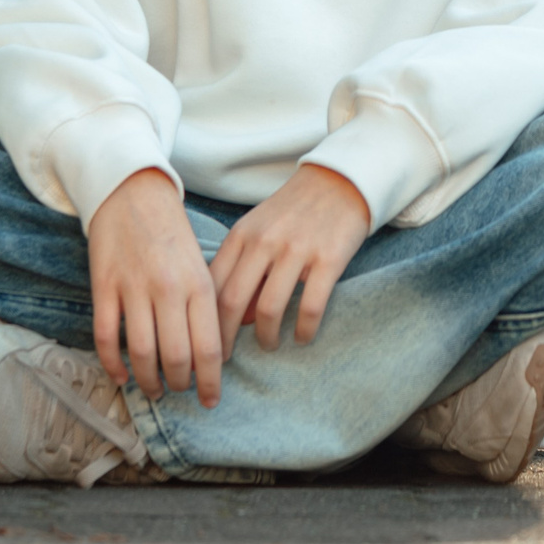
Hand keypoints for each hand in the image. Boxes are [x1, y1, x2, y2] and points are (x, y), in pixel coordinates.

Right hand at [86, 168, 222, 407]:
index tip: (210, 400)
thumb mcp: (202, 265)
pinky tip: (122, 375)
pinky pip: (105, 337)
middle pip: (175, 357)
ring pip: (140, 352)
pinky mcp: (104, 286)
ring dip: (148, 381)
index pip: (209, 347)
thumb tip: (212, 356)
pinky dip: (112, 364)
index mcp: (199, 284)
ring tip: (153, 389)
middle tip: (179, 390)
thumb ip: (208, 307)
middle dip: (178, 384)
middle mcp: (168, 288)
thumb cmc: (173, 234)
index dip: (210, 382)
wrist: (134, 192)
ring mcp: (133, 288)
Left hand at [210, 164, 370, 357]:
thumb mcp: (258, 230)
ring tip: (269, 344)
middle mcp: (264, 243)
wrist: (339, 182)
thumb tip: (236, 319)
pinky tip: (301, 336)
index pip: (212, 286)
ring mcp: (296, 250)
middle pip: (232, 302)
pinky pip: (309, 306)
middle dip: (225, 339)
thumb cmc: (293, 211)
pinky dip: (303, 330)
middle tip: (227, 361)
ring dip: (266, 337)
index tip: (205, 343)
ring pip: (268, 309)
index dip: (204, 321)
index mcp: (242, 235)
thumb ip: (241, 268)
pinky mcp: (328, 259)